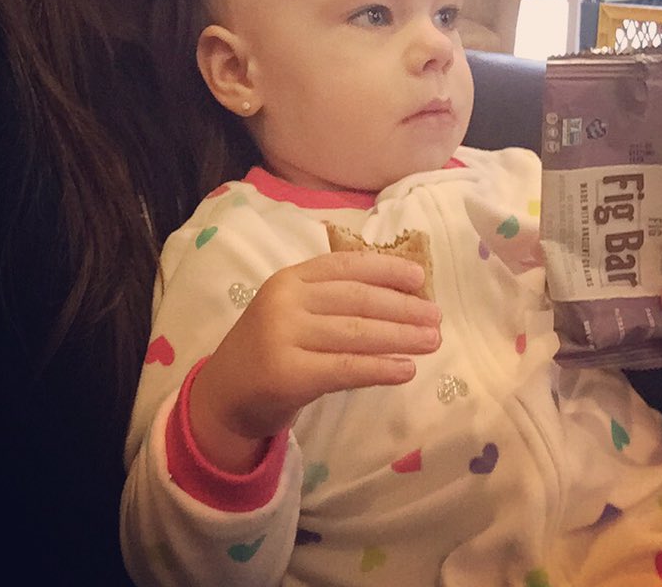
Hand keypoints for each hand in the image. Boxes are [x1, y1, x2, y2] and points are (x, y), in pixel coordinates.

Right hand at [188, 251, 441, 470]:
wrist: (225, 395)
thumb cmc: (271, 348)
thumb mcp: (293, 311)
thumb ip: (332, 299)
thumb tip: (402, 296)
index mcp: (290, 278)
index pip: (346, 266)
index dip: (386, 269)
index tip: (420, 279)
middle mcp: (285, 301)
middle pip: (357, 299)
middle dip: (403, 307)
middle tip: (437, 317)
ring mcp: (283, 336)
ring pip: (356, 333)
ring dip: (401, 337)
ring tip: (432, 341)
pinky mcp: (288, 374)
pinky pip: (346, 368)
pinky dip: (381, 368)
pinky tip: (406, 370)